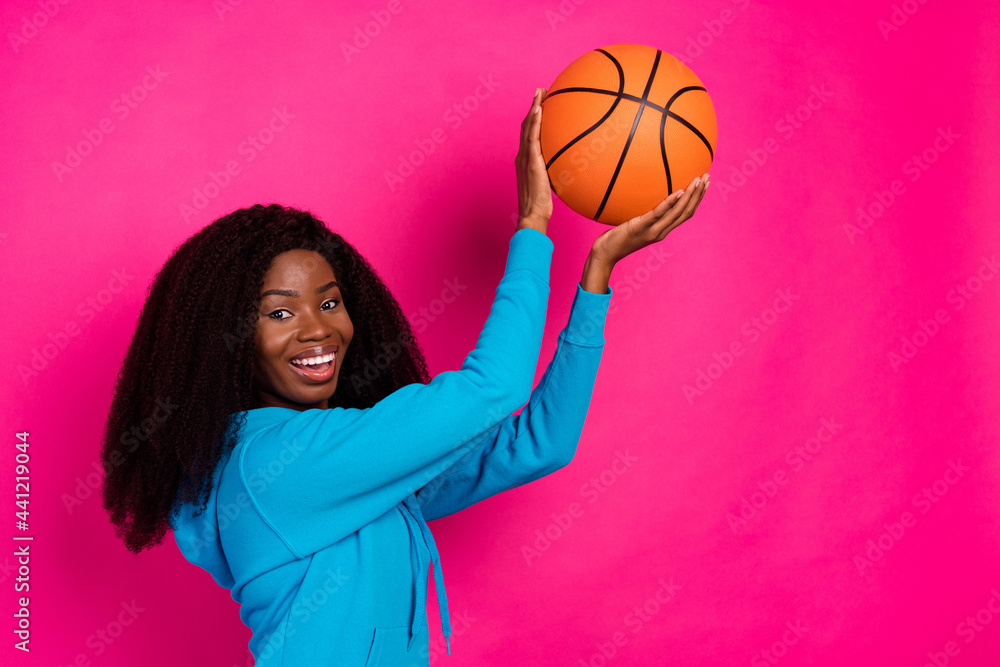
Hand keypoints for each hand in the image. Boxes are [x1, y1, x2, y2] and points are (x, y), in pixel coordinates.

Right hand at [515, 88, 551, 232]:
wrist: (533, 216)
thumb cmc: (542, 206)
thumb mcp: (552, 186)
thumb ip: (558, 174)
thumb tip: (574, 168)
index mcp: (527, 161)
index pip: (530, 134)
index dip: (535, 118)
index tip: (543, 104)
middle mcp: (523, 156)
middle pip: (526, 126)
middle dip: (534, 106)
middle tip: (541, 91)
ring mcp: (525, 158)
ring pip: (527, 127)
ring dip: (533, 108)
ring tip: (540, 92)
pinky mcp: (530, 162)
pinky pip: (531, 138)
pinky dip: (534, 122)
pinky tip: (540, 109)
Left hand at [590, 173, 709, 265]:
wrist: (605, 255)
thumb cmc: (615, 239)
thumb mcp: (632, 224)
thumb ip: (642, 215)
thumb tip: (642, 196)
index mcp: (662, 231)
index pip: (685, 215)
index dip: (697, 200)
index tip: (704, 185)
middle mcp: (661, 232)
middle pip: (686, 212)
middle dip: (699, 195)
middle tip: (707, 177)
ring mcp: (652, 231)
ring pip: (678, 213)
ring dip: (691, 196)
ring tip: (699, 180)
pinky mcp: (641, 227)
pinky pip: (659, 213)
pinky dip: (671, 202)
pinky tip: (679, 191)